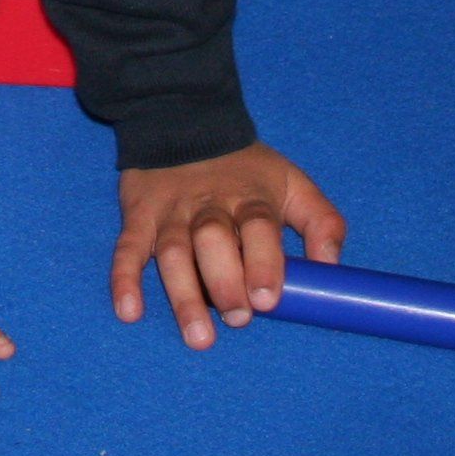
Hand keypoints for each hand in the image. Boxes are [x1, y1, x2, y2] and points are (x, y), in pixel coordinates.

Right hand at [111, 142, 345, 347]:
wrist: (182, 119)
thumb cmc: (246, 169)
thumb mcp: (292, 183)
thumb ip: (322, 223)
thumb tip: (331, 270)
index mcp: (250, 197)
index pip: (258, 226)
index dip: (263, 261)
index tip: (267, 299)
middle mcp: (208, 206)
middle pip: (212, 240)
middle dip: (224, 281)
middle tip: (237, 316)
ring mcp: (170, 213)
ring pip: (173, 252)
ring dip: (183, 294)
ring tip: (198, 336)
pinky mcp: (138, 218)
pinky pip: (126, 249)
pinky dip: (124, 279)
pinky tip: (130, 312)